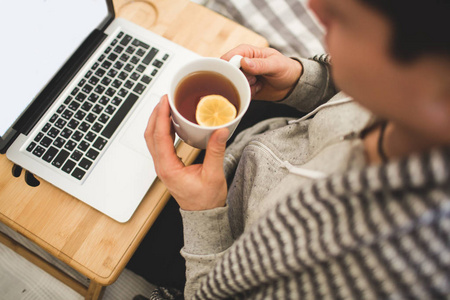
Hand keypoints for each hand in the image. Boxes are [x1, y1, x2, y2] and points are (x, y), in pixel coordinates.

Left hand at [144, 95, 228, 210]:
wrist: (203, 215)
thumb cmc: (206, 200)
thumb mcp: (213, 175)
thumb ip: (216, 152)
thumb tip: (220, 130)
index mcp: (169, 169)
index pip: (159, 137)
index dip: (161, 116)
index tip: (165, 101)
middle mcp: (162, 167)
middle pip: (150, 135)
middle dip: (156, 114)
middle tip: (166, 98)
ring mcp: (163, 166)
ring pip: (152, 139)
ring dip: (157, 121)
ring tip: (167, 106)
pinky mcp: (168, 166)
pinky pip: (159, 144)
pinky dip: (162, 129)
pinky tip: (172, 122)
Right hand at [221, 44, 302, 100]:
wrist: (291, 85)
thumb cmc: (286, 69)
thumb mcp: (275, 65)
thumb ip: (260, 64)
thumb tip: (243, 62)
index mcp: (246, 52)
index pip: (228, 58)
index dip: (231, 67)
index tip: (241, 75)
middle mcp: (241, 63)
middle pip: (228, 73)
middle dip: (241, 79)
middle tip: (254, 79)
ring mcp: (242, 76)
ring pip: (234, 84)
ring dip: (246, 87)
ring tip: (258, 83)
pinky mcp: (244, 87)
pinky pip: (240, 93)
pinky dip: (249, 94)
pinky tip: (258, 89)